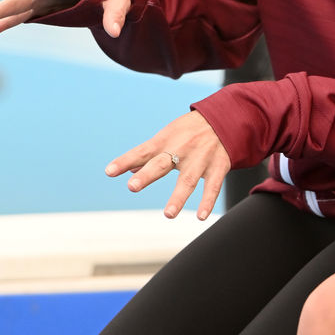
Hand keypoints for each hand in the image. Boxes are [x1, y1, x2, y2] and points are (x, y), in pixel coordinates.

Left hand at [105, 111, 231, 220]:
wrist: (224, 118)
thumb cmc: (190, 130)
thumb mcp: (168, 136)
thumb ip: (149, 155)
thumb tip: (128, 170)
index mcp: (166, 141)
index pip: (142, 151)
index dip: (125, 161)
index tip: (109, 171)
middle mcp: (181, 149)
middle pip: (162, 163)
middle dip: (147, 175)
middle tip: (132, 186)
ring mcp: (200, 159)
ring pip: (188, 179)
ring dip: (178, 197)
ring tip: (168, 214)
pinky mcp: (218, 166)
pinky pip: (213, 186)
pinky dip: (208, 201)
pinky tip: (201, 216)